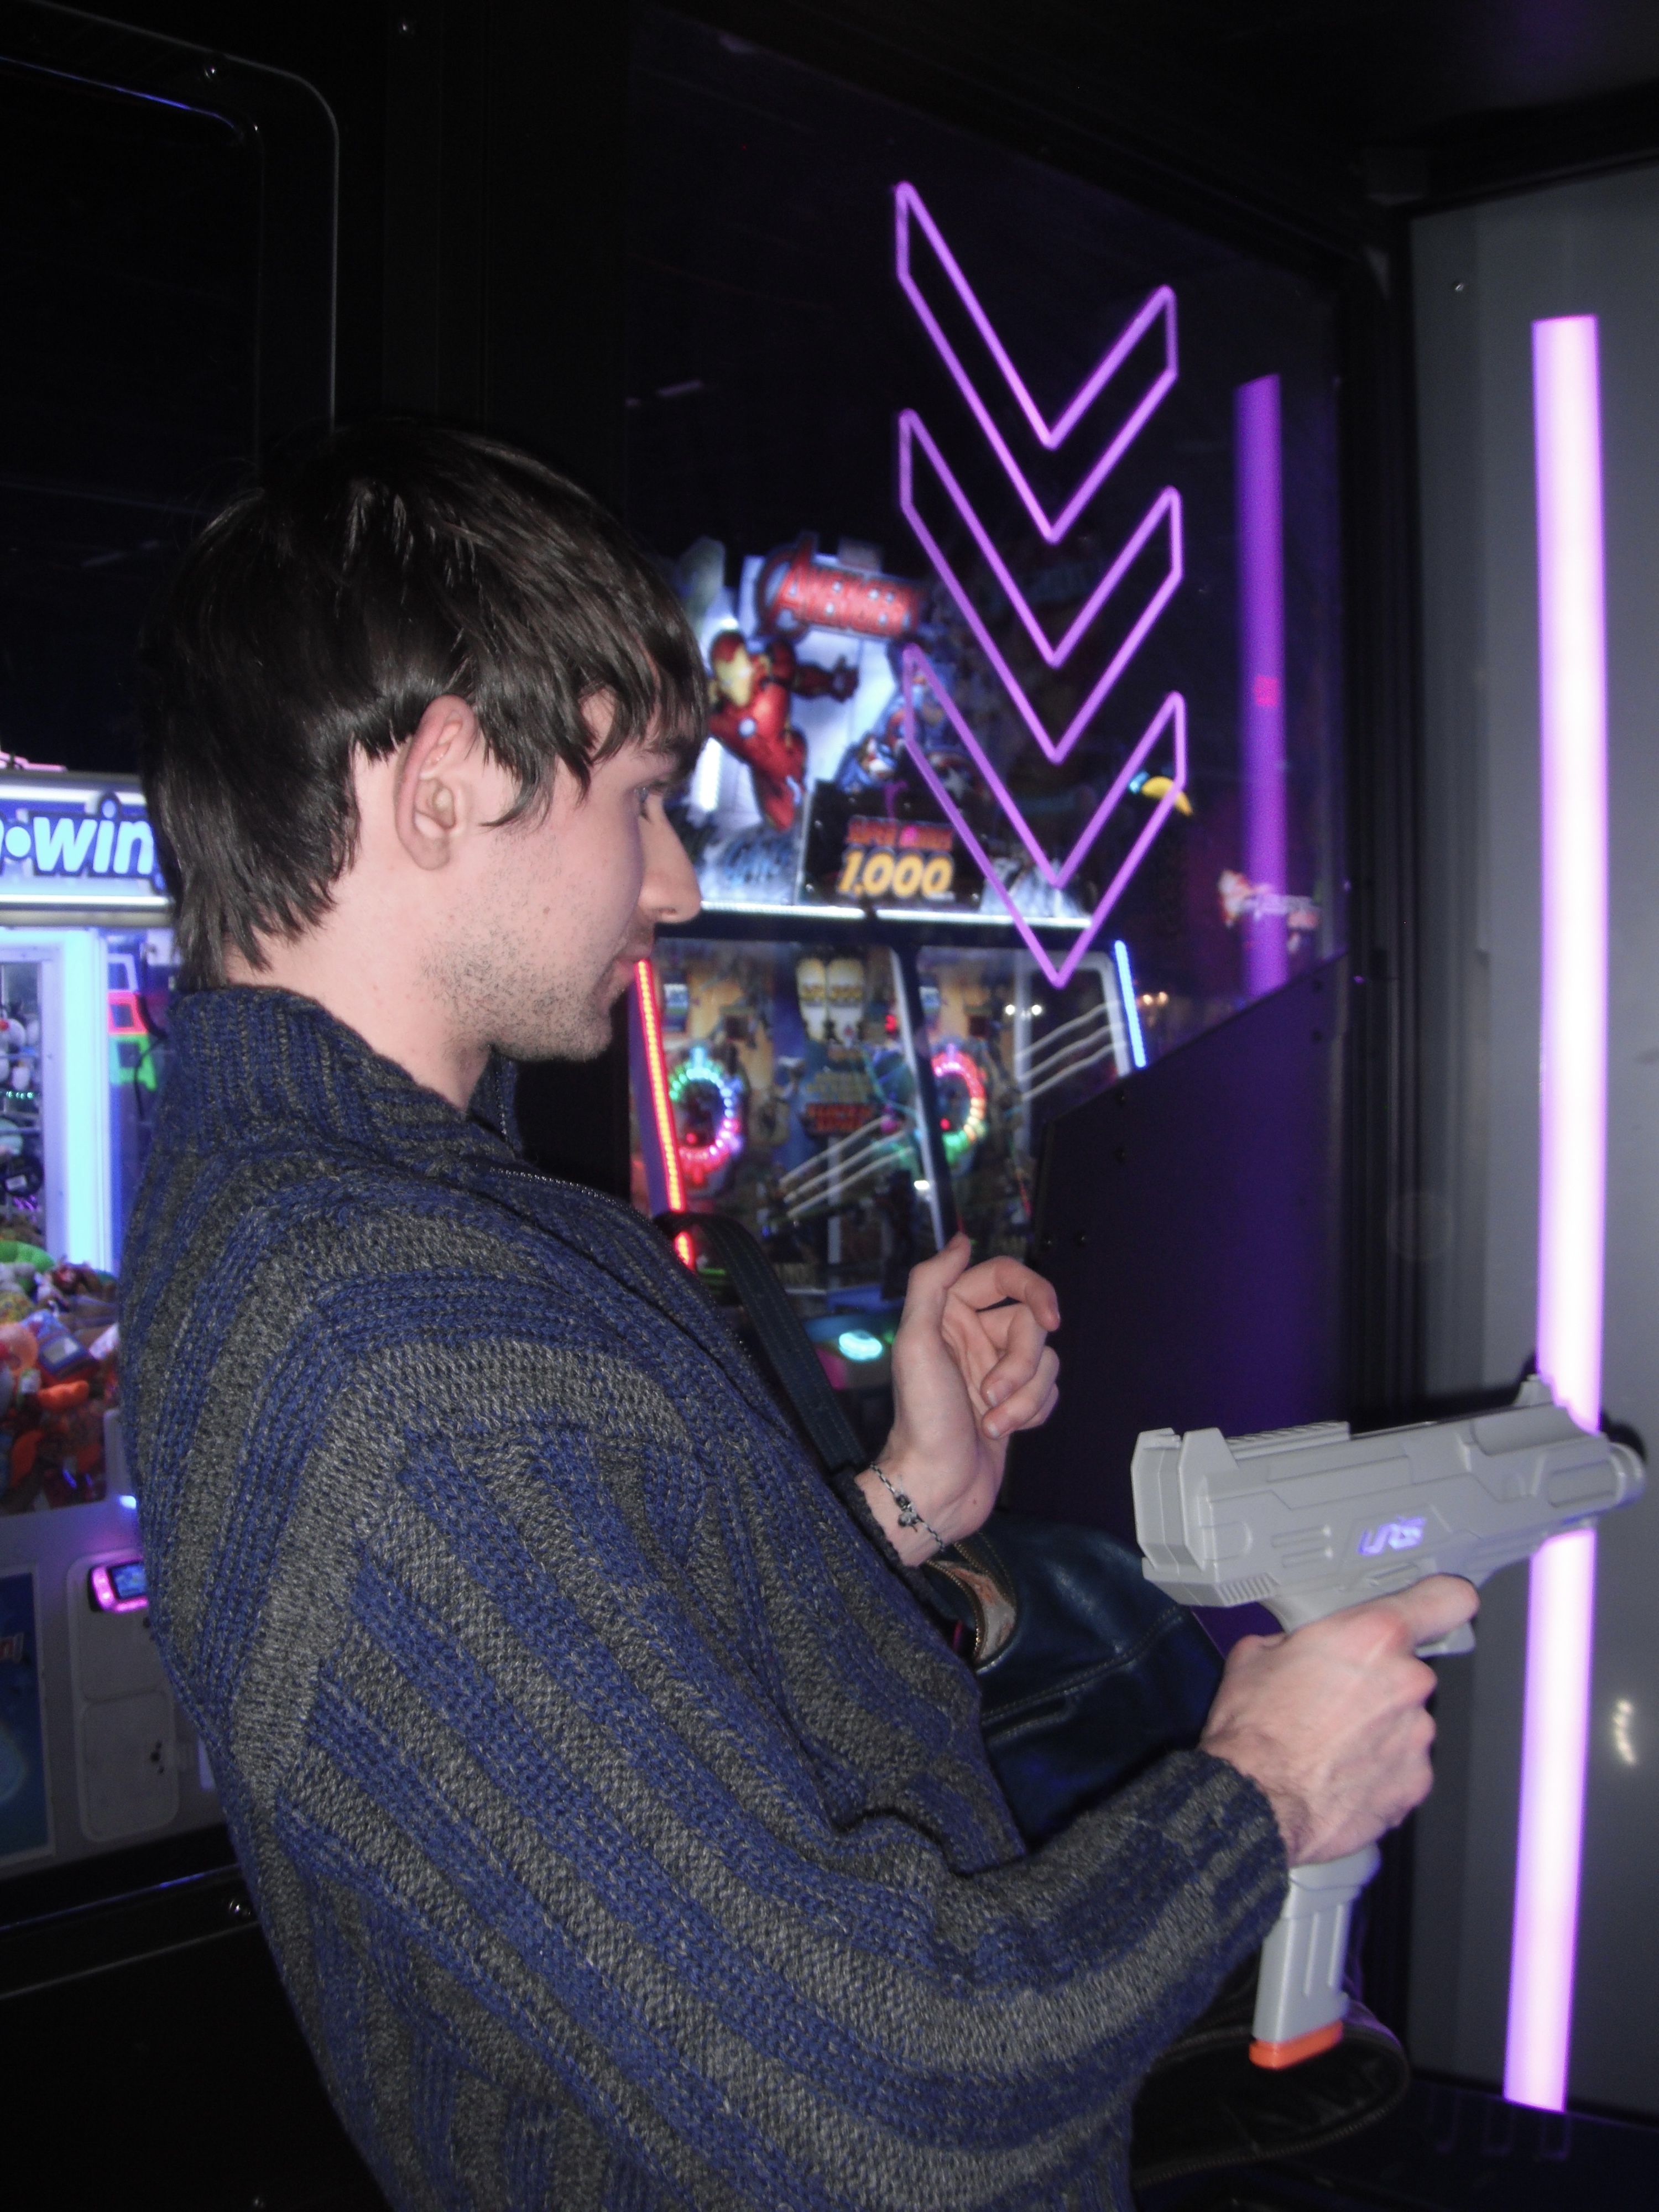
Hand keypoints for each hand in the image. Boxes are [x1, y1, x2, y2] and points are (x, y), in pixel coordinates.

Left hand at [857, 1234, 1059, 1563]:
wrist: (936, 1487)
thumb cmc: (923, 1419)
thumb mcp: (915, 1343)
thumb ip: (932, 1284)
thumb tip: (961, 1242)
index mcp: (950, 1315)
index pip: (1005, 1277)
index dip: (1034, 1291)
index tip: (1050, 1318)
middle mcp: (975, 1337)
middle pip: (1030, 1324)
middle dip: (1020, 1364)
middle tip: (991, 1394)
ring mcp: (997, 1370)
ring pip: (1044, 1362)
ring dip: (1023, 1397)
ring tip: (991, 1422)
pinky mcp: (1016, 1402)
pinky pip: (1048, 1392)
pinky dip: (1032, 1412)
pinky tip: (1003, 1431)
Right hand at [1197, 1575, 1477, 1862]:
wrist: (1252, 1803)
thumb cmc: (1254, 1729)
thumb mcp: (1258, 1654)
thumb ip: (1304, 1640)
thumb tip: (1308, 1647)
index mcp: (1374, 1637)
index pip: (1447, 1599)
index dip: (1442, 1601)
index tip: (1435, 1607)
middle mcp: (1407, 1682)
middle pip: (1410, 1669)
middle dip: (1378, 1679)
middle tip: (1334, 1695)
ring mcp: (1417, 1737)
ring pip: (1406, 1719)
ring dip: (1378, 1726)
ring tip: (1330, 1743)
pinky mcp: (1415, 1784)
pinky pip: (1404, 1765)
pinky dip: (1379, 1768)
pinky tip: (1340, 1773)